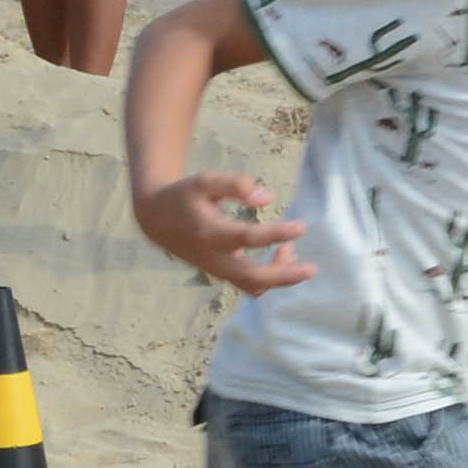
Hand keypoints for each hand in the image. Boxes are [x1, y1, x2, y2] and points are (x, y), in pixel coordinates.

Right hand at [137, 168, 309, 292]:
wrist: (155, 219)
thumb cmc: (185, 195)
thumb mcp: (206, 181)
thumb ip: (236, 185)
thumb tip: (267, 198)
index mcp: (209, 232)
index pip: (247, 238)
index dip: (275, 234)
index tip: (301, 227)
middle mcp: (213, 258)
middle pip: (252, 277)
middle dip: (284, 276)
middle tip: (312, 269)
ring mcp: (216, 270)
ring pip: (252, 286)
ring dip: (278, 276)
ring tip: (294, 253)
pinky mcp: (221, 273)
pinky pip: (249, 284)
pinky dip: (269, 276)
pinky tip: (283, 255)